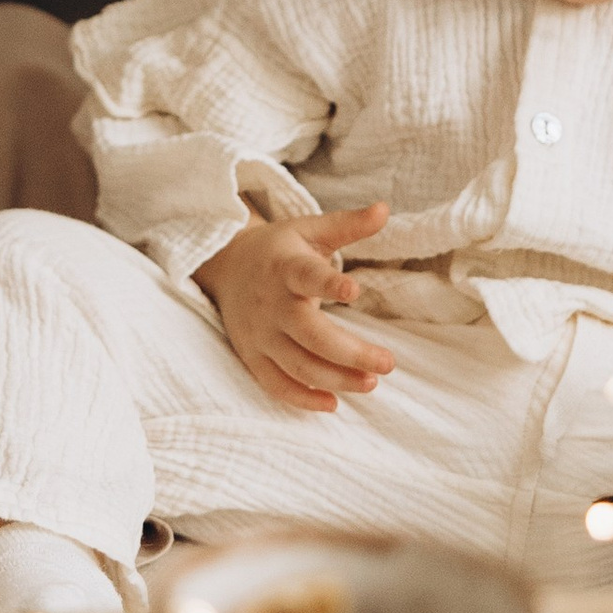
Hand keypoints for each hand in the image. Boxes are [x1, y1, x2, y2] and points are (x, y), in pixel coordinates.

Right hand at [197, 205, 399, 413]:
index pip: (308, 276)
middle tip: (387, 363)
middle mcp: (271, 303)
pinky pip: (275, 384)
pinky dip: (302, 399)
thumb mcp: (310, 230)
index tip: (355, 290)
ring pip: (298, 365)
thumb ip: (348, 225)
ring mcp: (259, 333)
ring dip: (336, 379)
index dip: (329, 284)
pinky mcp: (251, 355)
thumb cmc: (280, 248)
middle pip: (310, 335)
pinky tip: (333, 403)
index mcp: (286, 267)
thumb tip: (385, 209)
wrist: (226, 265)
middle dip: (351, 353)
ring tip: (371, 382)